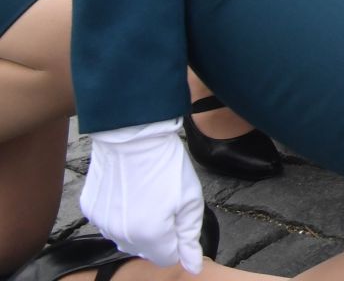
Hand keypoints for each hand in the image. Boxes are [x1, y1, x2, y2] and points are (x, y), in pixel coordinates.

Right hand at [80, 120, 204, 272]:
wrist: (133, 137)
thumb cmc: (167, 166)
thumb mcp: (190, 201)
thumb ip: (190, 238)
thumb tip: (193, 268)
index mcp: (150, 236)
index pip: (167, 258)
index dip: (177, 239)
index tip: (178, 216)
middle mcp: (121, 236)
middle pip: (145, 249)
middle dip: (158, 233)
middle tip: (164, 202)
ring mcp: (102, 224)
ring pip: (125, 237)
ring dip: (137, 225)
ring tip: (146, 194)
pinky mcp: (89, 210)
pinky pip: (109, 222)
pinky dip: (119, 213)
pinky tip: (128, 190)